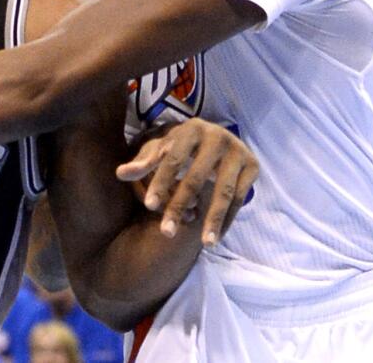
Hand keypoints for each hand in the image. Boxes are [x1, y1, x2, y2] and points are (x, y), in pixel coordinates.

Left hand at [116, 119, 257, 247]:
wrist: (219, 139)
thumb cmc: (182, 146)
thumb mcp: (162, 149)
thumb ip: (144, 163)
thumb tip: (120, 173)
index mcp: (191, 129)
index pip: (173, 159)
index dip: (161, 182)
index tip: (149, 207)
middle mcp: (217, 136)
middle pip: (195, 178)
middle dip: (180, 206)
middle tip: (167, 233)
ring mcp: (238, 151)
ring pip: (224, 192)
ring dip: (213, 219)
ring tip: (205, 244)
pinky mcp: (253, 166)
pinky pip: (240, 198)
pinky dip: (228, 218)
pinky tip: (217, 236)